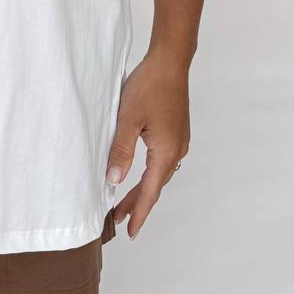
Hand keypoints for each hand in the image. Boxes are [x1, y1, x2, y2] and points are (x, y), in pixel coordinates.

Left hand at [105, 48, 190, 238]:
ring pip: (159, 173)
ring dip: (143, 187)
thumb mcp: (128, 120)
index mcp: (166, 152)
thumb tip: (114, 180)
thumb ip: (121, 151)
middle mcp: (177, 151)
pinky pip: (162, 160)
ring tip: (125, 200)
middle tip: (118, 219)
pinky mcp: (176, 131)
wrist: (170, 62)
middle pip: (155, 185)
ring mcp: (179, 140)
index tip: (130, 231)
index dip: (139, 212)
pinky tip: (140, 171)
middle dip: (138, 202)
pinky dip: (149, 172)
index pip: (150, 192)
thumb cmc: (149, 87)